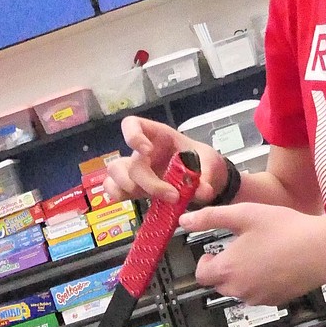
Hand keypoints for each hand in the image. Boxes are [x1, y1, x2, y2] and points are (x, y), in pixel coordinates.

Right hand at [103, 114, 226, 203]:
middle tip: (172, 195)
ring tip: (152, 200)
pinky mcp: (136, 188)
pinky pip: (115, 191)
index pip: (133, 125)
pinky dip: (121, 198)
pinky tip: (141, 201)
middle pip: (127, 162)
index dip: (132, 136)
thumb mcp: (211, 163)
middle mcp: (142, 153)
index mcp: (159, 137)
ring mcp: (137, 171)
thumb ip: (207, 176)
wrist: (206, 178)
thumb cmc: (203, 161)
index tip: (146, 150)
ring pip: (114, 177)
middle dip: (146, 182)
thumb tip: (203, 191)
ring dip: (129, 190)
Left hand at [179, 202, 325, 304]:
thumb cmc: (286, 231)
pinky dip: (261, 281)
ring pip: (239, 289)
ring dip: (242, 275)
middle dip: (224, 268)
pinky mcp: (275, 300)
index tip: (214, 250)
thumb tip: (185, 220)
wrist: (322, 249)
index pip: (201, 274)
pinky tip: (275, 262)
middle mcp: (239, 289)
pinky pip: (258, 294)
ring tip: (261, 252)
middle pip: (218, 284)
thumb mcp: (244, 214)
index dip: (205, 261)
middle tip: (240, 248)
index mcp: (227, 270)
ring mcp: (257, 298)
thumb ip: (210, 217)